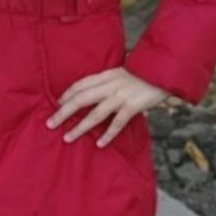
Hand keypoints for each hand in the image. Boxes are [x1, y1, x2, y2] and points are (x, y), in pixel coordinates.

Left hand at [45, 66, 168, 146]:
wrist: (165, 70)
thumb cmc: (144, 73)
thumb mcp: (122, 72)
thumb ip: (108, 81)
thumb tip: (96, 91)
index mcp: (106, 75)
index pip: (80, 84)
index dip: (66, 94)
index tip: (56, 103)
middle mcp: (110, 85)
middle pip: (81, 99)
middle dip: (64, 112)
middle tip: (50, 123)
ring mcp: (120, 96)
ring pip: (95, 114)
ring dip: (80, 127)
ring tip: (67, 137)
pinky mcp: (133, 106)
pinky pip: (117, 123)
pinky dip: (108, 134)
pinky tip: (99, 144)